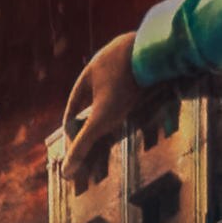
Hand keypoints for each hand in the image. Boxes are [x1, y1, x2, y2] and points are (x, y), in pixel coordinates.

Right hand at [61, 32, 142, 172]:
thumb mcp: (102, 119)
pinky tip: (147, 103)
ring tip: (122, 120)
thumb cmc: (125, 84)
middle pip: (96, 92)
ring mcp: (129, 53)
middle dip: (95, 112)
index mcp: (91, 70)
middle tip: (96, 131)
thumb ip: (84, 144)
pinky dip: (139, 91)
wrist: (156, 50)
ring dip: (119, 101)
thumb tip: (65, 173)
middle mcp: (108, 59)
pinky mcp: (148, 54)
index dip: (72, 121)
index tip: (73, 137)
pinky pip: (140, 76)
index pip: (75, 101)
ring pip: (119, 83)